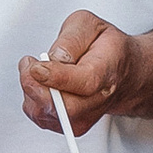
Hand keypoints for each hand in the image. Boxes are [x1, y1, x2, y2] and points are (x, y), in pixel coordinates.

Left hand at [20, 7, 152, 137]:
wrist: (122, 73)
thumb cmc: (105, 48)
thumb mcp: (89, 26)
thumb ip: (71, 39)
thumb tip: (54, 58)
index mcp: (106, 71)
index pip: (85, 82)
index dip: (57, 77)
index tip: (36, 67)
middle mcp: (98, 99)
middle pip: (63, 108)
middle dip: (35, 86)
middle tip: (29, 64)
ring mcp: (85, 116)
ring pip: (47, 114)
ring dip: (32, 91)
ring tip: (39, 70)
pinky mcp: (70, 125)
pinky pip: (41, 117)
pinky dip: (33, 100)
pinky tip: (43, 85)